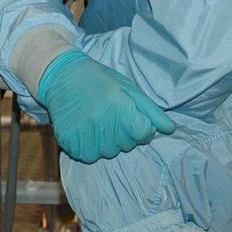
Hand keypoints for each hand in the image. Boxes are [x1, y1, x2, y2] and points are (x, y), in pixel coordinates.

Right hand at [37, 49, 175, 163]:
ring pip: (108, 153)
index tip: (127, 115)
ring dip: (106, 141)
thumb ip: (150, 110)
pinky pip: (89, 156)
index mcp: (121, 108)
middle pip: (127, 145)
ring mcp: (86, 136)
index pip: (143, 134)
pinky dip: (89, 146)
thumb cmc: (99, 80)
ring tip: (95, 120)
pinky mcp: (71, 143)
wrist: (61, 76)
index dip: (139, 126)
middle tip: (108, 114)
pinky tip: (84, 128)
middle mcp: (104, 124)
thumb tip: (170, 129)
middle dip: (122, 133)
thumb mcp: (128, 88)